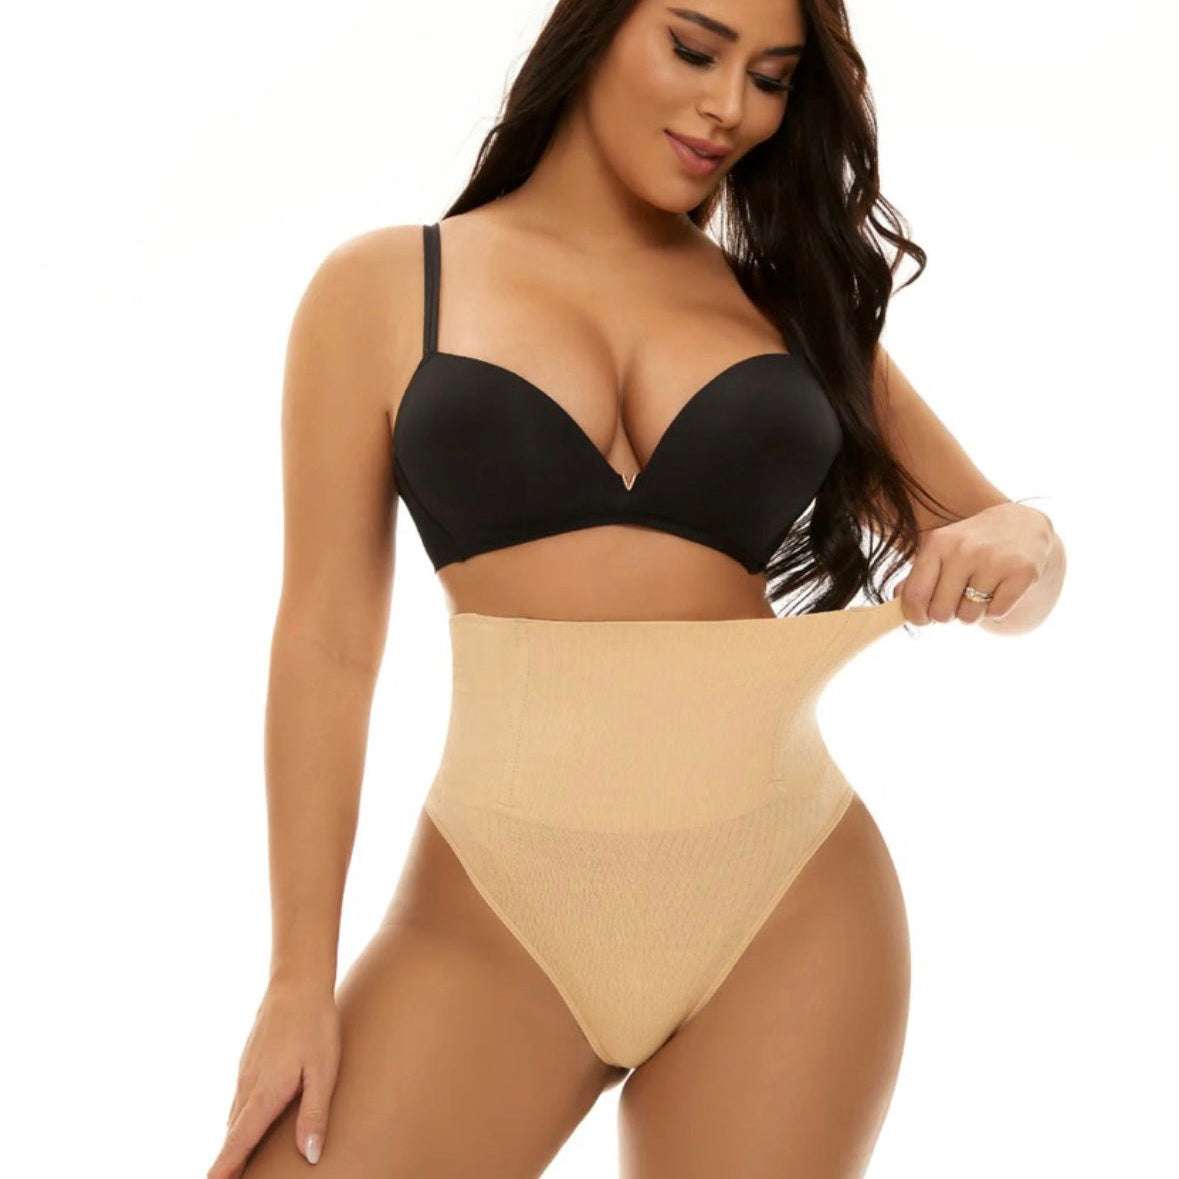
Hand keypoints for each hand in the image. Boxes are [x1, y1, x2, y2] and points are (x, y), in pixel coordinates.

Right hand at [207, 976, 340, 1177]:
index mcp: (264, 1094)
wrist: (298, 982)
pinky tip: (246, 1128)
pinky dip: (239, 1122)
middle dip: (228, 1163)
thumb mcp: (323, 1071)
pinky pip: (240, 1100)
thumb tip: (310, 1155)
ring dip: (233, 1144)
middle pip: (233, 1135)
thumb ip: (314, 1114)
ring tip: (234, 1168)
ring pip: (235, 1118)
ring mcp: (246, 1072)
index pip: (238, 1142)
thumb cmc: (315, 1026)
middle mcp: (248, 1087)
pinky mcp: (250, 1061)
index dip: (225, 1168)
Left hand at [891, 501, 1054, 625]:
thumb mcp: (940, 550)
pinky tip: (1000, 589)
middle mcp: (965, 550)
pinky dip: (996, 610)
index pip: (915, 595)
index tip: (922, 618)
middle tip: (958, 599)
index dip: (916, 616)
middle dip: (947, 614)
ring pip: (969, 616)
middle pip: (941, 612)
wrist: (1022, 526)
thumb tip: (897, 605)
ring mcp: (995, 560)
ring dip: (972, 613)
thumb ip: (915, 578)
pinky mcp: (1023, 572)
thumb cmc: (971, 544)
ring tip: (980, 591)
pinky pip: (997, 613)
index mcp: (938, 543)